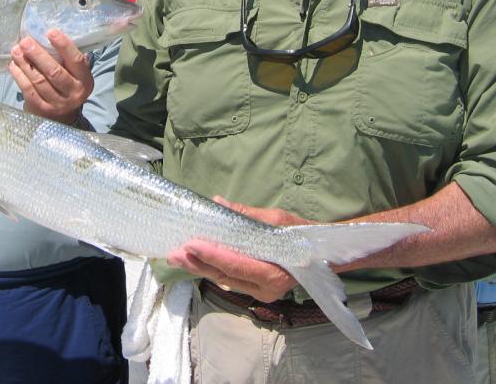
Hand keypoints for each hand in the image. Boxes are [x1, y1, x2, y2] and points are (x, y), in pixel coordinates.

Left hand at [9, 30, 93, 124]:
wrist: (62, 115)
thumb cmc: (67, 83)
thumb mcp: (74, 73)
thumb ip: (66, 58)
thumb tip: (46, 36)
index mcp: (84, 79)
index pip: (76, 60)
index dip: (63, 45)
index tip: (50, 32)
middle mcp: (74, 92)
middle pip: (54, 72)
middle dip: (38, 55)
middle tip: (25, 41)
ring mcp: (58, 103)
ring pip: (39, 81)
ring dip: (25, 64)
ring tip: (16, 50)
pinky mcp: (42, 109)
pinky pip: (29, 91)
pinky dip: (19, 76)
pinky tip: (14, 65)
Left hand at [166, 197, 310, 301]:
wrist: (322, 255)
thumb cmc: (301, 234)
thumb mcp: (276, 219)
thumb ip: (246, 215)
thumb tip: (218, 202)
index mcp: (275, 272)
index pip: (237, 264)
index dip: (212, 255)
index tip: (190, 244)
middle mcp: (266, 288)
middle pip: (225, 276)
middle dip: (198, 264)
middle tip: (174, 253)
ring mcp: (260, 292)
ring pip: (224, 280)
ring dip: (200, 267)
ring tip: (178, 257)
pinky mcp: (255, 289)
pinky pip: (230, 279)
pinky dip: (212, 269)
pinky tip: (196, 260)